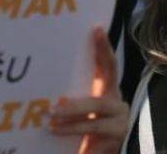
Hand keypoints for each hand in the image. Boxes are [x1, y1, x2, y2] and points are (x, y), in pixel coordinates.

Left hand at [50, 27, 127, 153]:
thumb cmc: (82, 136)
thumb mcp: (79, 114)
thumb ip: (71, 100)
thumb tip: (45, 84)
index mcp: (108, 92)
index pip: (108, 65)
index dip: (104, 47)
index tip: (96, 29)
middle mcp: (117, 100)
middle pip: (110, 75)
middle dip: (98, 58)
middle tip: (81, 50)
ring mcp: (121, 116)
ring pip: (97, 105)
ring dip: (73, 108)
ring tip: (52, 111)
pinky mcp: (117, 134)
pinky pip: (93, 127)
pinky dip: (72, 128)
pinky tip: (55, 129)